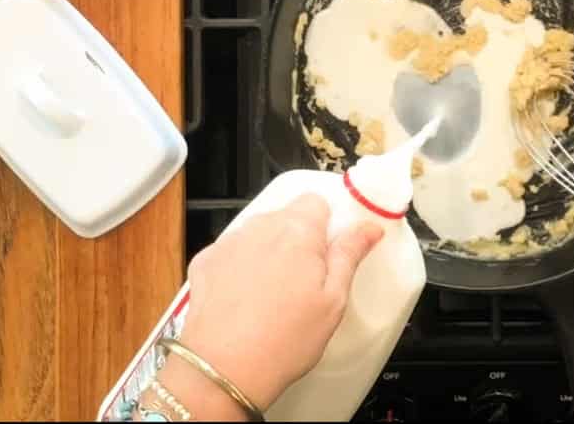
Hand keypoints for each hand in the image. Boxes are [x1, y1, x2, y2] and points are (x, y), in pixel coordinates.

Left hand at [167, 194, 382, 415]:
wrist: (222, 371)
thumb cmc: (284, 340)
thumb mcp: (333, 300)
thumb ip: (350, 254)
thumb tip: (369, 228)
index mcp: (298, 231)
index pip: (317, 201)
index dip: (327, 224)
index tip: (331, 250)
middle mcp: (260, 228)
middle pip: (287, 217)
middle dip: (300, 240)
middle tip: (307, 281)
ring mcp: (228, 244)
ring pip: (259, 234)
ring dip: (270, 252)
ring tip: (276, 295)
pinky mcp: (205, 262)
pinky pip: (233, 252)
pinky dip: (241, 266)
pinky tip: (247, 298)